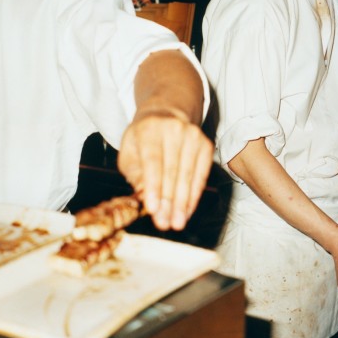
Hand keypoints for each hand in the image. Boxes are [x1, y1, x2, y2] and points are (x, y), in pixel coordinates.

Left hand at [118, 110, 213, 230]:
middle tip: (165, 223)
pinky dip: (194, 195)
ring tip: (177, 222)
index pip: (153, 161)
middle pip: (172, 171)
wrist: (166, 114)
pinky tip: (188, 210)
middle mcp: (174, 129)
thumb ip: (135, 176)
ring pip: (188, 175)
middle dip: (168, 201)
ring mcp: (193, 136)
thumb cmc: (143, 139)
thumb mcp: (130, 153)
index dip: (153, 186)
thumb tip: (145, 200)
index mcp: (149, 129)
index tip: (153, 209)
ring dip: (182, 202)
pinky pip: (201, 175)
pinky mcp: (206, 145)